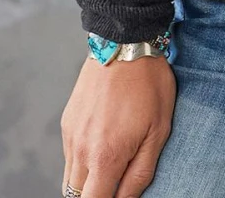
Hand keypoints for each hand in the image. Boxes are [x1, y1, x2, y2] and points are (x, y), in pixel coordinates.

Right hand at [61, 53, 175, 197]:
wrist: (124, 41)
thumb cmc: (149, 84)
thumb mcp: (158, 131)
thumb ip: (140, 174)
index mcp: (105, 157)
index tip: (119, 193)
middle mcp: (80, 150)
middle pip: (77, 196)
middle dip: (96, 195)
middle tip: (116, 181)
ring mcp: (70, 135)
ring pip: (70, 179)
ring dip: (88, 182)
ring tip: (113, 166)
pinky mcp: (66, 122)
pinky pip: (69, 157)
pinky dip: (82, 163)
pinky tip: (103, 145)